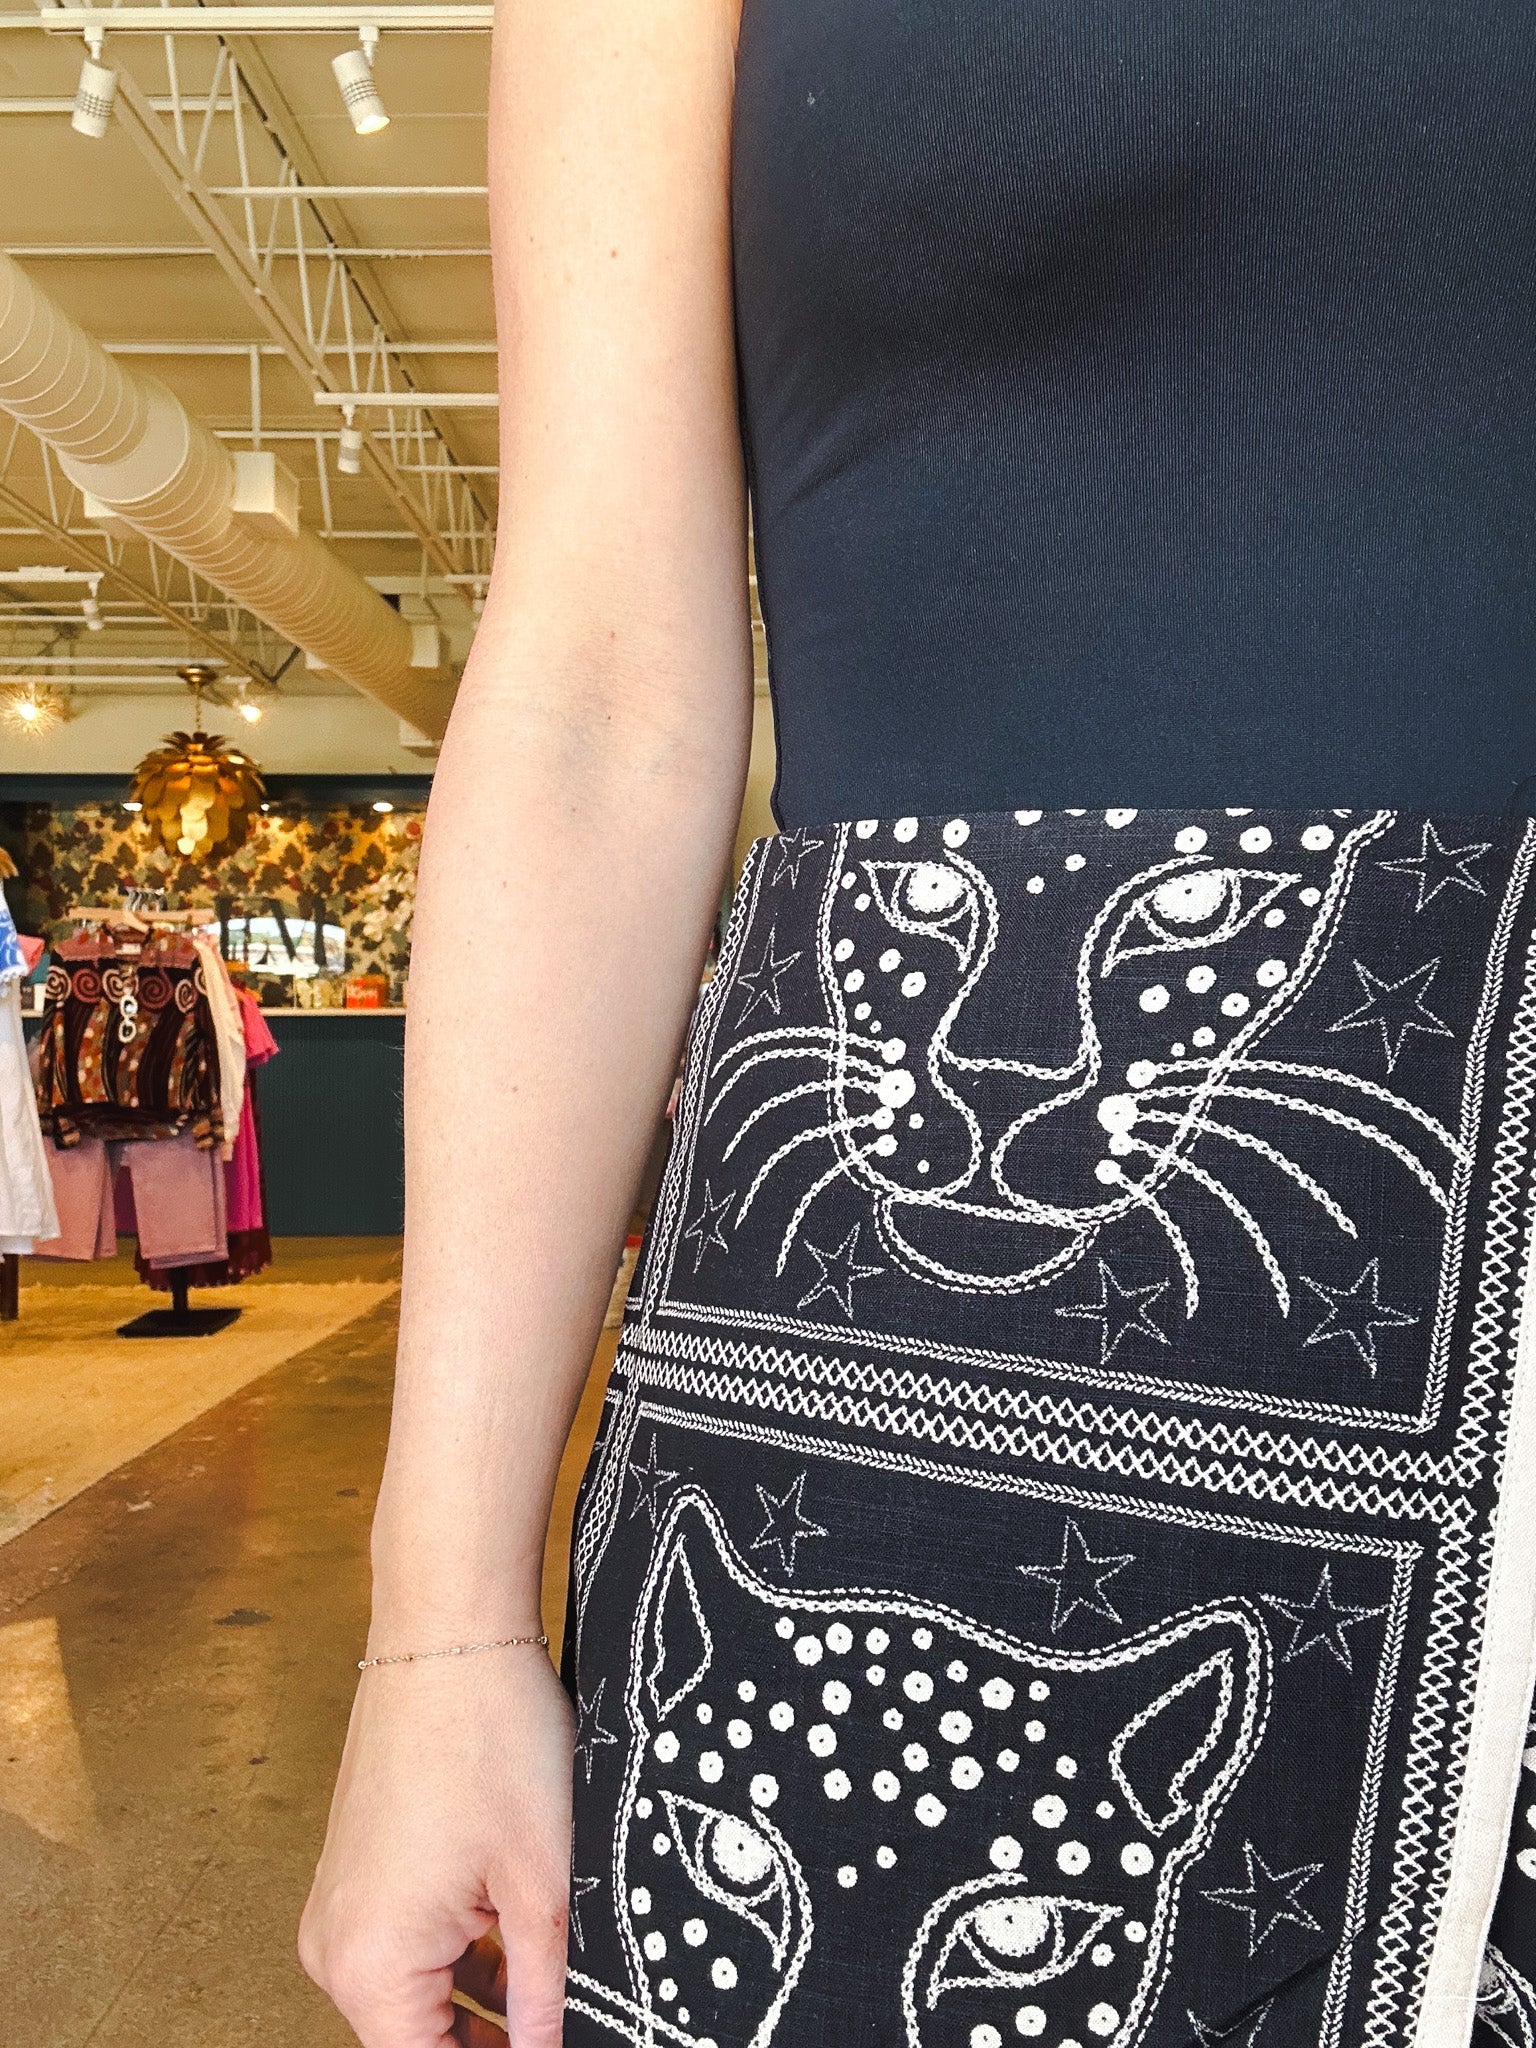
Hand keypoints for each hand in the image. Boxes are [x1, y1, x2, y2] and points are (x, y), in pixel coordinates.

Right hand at [300, 1645, 573, 2045]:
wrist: (446, 1629)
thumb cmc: (491, 1735)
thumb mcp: (544, 1883)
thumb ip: (549, 1995)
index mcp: (369, 1966)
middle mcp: (334, 1948)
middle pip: (417, 2042)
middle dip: (489, 2043)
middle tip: (558, 2026)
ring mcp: (337, 1907)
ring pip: (415, 1996)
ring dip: (479, 2007)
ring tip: (550, 1995)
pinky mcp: (355, 1871)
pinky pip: (405, 1946)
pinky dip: (457, 1960)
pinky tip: (518, 1949)